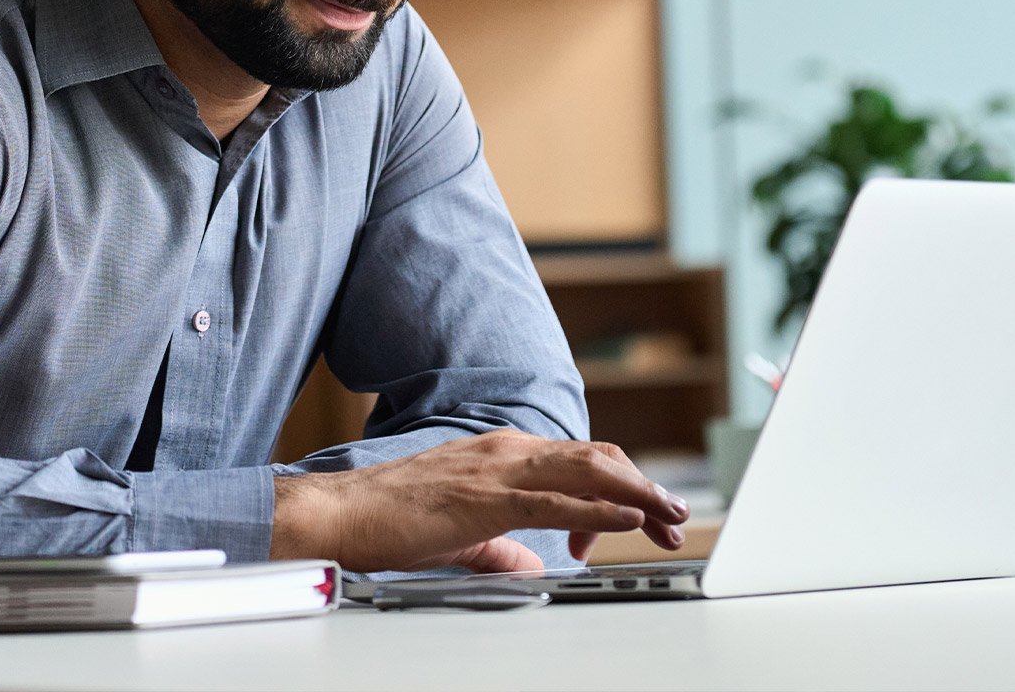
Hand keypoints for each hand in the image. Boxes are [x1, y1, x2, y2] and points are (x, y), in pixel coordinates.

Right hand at [269, 429, 689, 573]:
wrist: (340, 513)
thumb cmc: (389, 520)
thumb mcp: (461, 535)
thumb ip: (502, 547)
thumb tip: (532, 565)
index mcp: (503, 454)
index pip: (580, 462)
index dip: (620, 488)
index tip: (640, 520)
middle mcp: (508, 450)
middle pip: (598, 460)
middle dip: (644, 488)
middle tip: (675, 518)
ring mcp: (499, 468)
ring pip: (588, 471)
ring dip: (637, 494)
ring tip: (669, 515)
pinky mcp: (487, 497)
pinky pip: (557, 500)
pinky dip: (600, 508)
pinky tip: (626, 519)